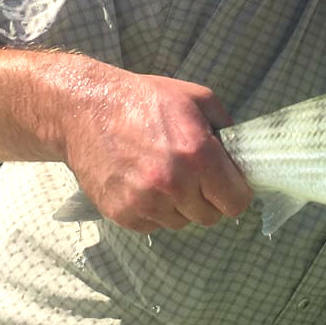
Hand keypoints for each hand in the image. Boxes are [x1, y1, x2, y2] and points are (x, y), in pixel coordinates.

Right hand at [61, 68, 252, 233]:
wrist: (85, 109)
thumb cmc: (144, 99)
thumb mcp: (197, 98)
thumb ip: (226, 128)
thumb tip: (240, 157)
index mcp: (199, 155)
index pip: (237, 202)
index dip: (236, 193)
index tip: (227, 184)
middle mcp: (174, 184)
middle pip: (211, 217)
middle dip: (208, 199)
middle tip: (194, 176)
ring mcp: (146, 202)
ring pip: (182, 223)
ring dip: (180, 206)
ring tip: (164, 175)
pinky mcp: (122, 214)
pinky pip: (154, 225)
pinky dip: (154, 211)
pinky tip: (143, 184)